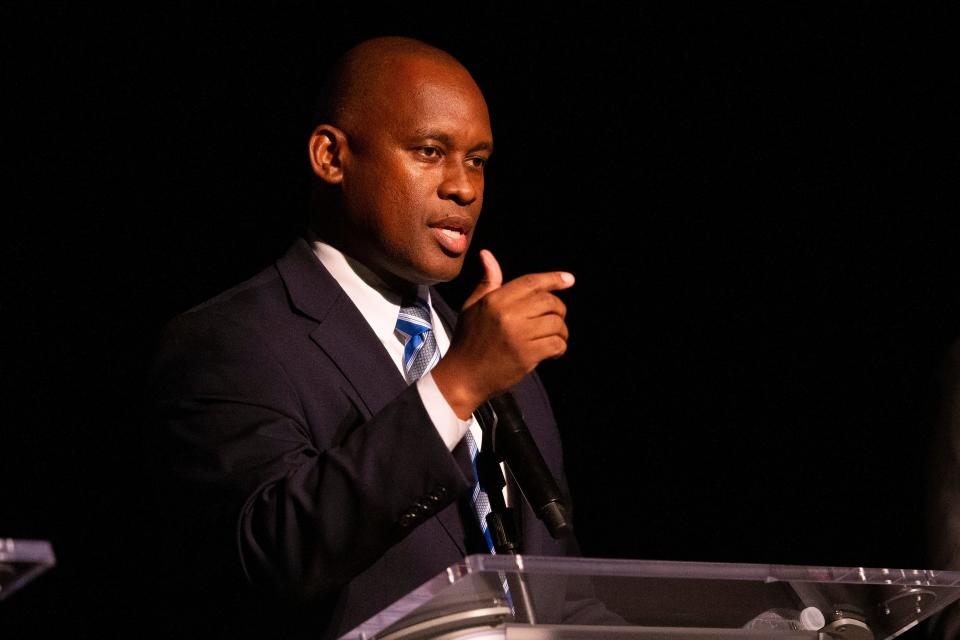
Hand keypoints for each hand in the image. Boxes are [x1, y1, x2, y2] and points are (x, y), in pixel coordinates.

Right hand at [431, 249, 573, 418]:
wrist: (462, 376)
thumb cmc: (468, 340)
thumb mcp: (472, 306)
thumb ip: (487, 282)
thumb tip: (487, 255)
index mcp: (495, 300)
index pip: (531, 282)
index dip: (553, 279)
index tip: (569, 280)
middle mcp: (507, 314)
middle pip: (549, 302)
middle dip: (558, 309)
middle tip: (555, 318)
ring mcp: (518, 335)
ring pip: (556, 323)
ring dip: (561, 331)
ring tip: (554, 337)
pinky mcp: (526, 355)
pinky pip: (556, 344)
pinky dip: (560, 347)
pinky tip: (553, 351)